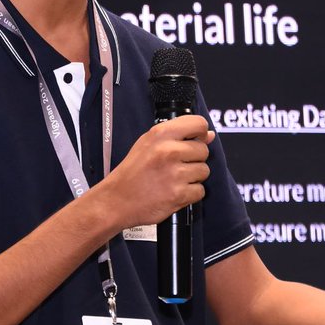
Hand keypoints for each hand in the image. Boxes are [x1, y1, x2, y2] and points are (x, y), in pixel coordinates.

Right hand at [93, 114, 212, 230]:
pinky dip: (190, 194)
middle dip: (194, 159)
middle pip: (203, 150)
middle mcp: (169, 151)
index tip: (196, 139)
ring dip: (193, 177)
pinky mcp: (179, 194)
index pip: (198, 124)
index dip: (200, 133)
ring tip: (174, 179)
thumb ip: (178, 136)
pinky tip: (175, 191)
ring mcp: (175, 173)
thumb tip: (208, 135)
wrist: (117, 200)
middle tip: (177, 166)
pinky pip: (200, 191)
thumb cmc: (132, 172)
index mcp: (160, 135)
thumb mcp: (148, 144)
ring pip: (204, 171)